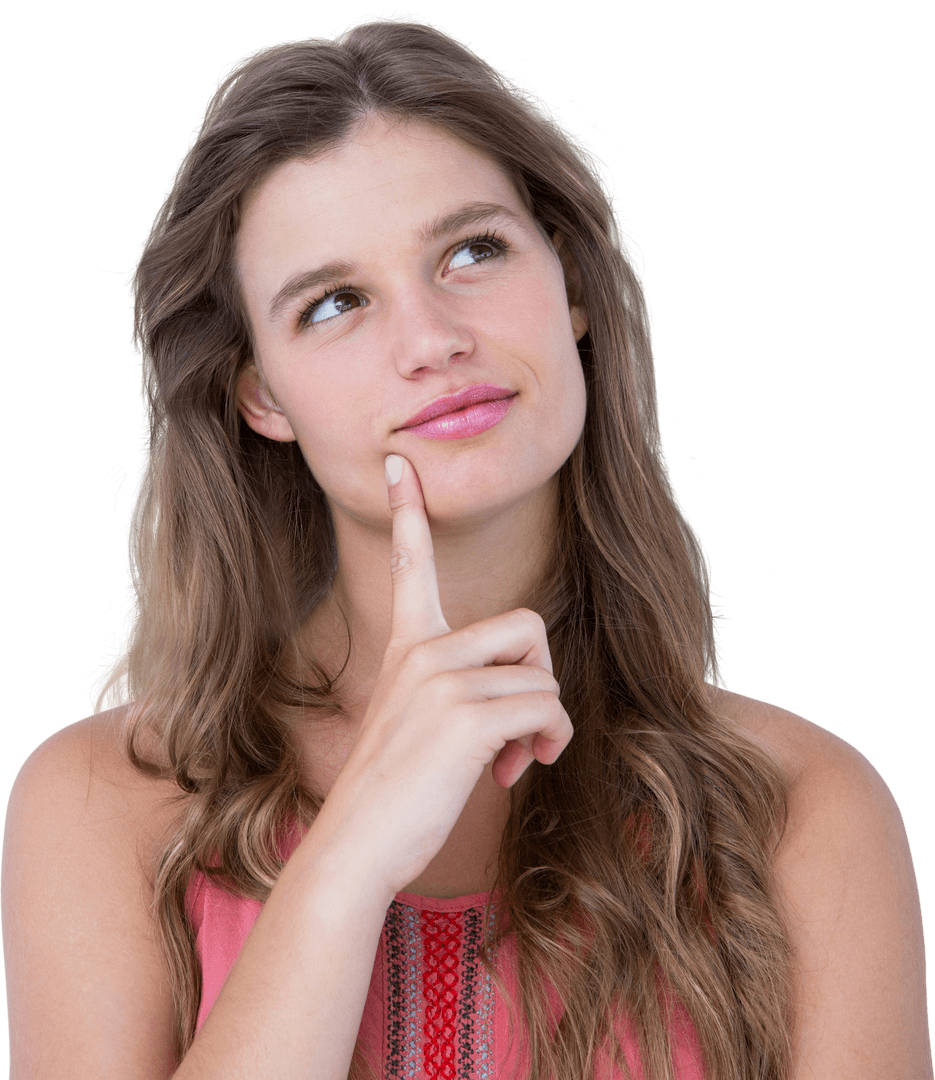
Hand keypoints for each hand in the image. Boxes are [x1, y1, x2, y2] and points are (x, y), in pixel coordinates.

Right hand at [308, 453, 573, 898]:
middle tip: (524, 726)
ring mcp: (442, 681)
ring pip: (542, 676)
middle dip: (541, 678)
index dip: (407, 514)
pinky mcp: (465, 717)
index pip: (410, 566)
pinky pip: (546, 708)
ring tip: (517, 757)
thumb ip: (464, 692)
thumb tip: (538, 704)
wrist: (356, 845)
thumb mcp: (420, 725)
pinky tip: (515, 772)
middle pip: (528, 627)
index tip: (401, 465)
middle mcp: (423, 652)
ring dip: (546, 722)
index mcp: (408, 647)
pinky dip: (548, 742)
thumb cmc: (394, 793)